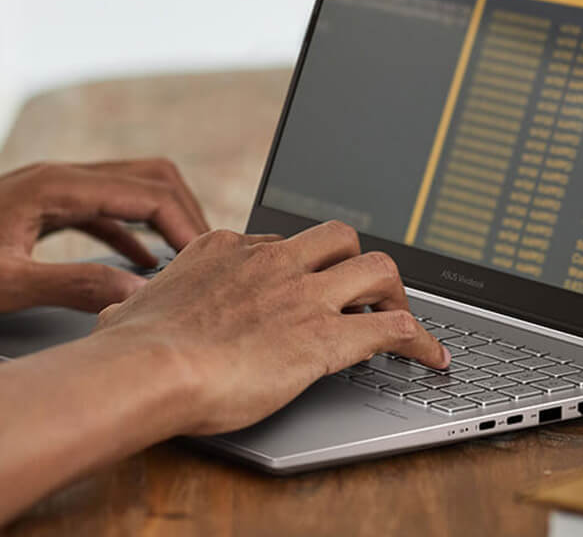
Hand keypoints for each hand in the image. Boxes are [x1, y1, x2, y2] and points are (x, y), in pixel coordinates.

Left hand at [0, 159, 209, 312]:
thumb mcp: (6, 282)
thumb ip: (73, 286)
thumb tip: (139, 293)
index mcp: (57, 186)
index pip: (149, 194)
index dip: (184, 226)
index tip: (202, 260)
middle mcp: (64, 178)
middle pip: (153, 178)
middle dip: (185, 214)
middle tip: (204, 254)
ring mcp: (58, 189)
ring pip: (135, 189)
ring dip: (165, 218)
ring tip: (184, 255)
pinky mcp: (50, 207)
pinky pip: (109, 210)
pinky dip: (136, 231)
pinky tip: (143, 259)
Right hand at [94, 221, 449, 434]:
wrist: (148, 367)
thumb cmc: (134, 346)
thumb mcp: (137, 304)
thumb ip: (146, 301)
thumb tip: (129, 308)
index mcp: (231, 248)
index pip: (284, 241)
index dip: (302, 265)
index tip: (307, 283)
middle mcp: (275, 262)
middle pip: (340, 237)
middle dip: (355, 261)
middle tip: (359, 292)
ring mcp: (305, 295)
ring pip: (378, 267)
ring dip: (394, 291)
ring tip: (398, 314)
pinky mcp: (327, 336)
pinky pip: (395, 329)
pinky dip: (422, 341)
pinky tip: (433, 356)